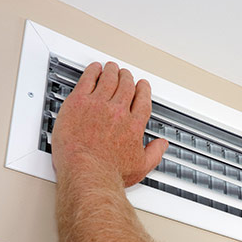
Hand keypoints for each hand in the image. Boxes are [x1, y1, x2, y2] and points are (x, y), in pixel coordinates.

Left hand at [51, 61, 168, 186]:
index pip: (142, 100)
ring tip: (110, 68)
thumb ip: (154, 153)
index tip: (141, 86)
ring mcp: (98, 105)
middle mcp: (118, 111)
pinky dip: (92, 72)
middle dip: (127, 78)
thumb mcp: (140, 166)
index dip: (142, 90)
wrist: (87, 172)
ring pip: (108, 79)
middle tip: (125, 75)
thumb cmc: (109, 172)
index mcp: (133, 124)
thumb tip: (161, 146)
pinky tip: (93, 69)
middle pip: (125, 86)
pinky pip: (87, 80)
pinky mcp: (79, 102)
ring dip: (111, 71)